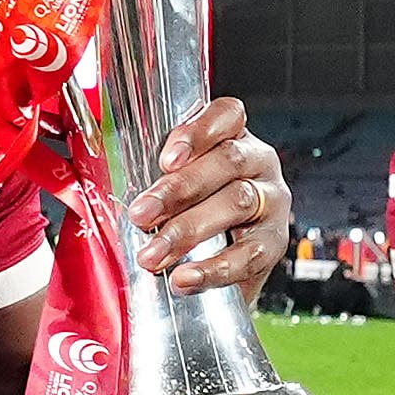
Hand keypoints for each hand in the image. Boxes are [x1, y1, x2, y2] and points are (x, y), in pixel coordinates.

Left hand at [126, 96, 287, 298]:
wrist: (218, 274)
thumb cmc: (190, 214)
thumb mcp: (175, 189)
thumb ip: (157, 179)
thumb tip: (120, 189)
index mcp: (233, 138)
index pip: (228, 116)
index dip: (199, 131)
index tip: (166, 159)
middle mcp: (258, 162)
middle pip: (227, 161)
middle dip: (178, 189)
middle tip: (141, 215)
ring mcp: (271, 201)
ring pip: (237, 202)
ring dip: (188, 229)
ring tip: (153, 255)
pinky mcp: (274, 243)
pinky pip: (249, 253)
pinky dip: (214, 268)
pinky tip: (185, 278)